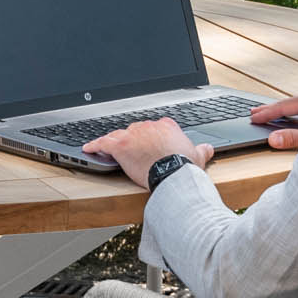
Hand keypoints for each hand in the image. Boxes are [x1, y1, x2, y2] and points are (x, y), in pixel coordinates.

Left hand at [83, 116, 208, 186]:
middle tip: (130, 150)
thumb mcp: (198, 155)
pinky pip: (103, 142)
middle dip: (131, 139)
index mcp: (166, 125)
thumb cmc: (185, 165)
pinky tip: (88, 148)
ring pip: (119, 135)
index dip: (148, 136)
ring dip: (114, 141)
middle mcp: (148, 125)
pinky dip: (95, 145)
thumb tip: (208, 148)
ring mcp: (133, 134)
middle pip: (134, 130)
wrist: (174, 171)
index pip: (153, 127)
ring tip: (109, 148)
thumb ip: (202, 149)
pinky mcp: (121, 145)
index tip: (147, 143)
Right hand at [252, 88, 297, 151]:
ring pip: (297, 104)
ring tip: (268, 112)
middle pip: (288, 103)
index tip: (254, 118)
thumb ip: (295, 138)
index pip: (283, 107)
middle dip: (270, 109)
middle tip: (254, 112)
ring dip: (282, 109)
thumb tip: (273, 139)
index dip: (267, 114)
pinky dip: (294, 110)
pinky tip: (290, 114)